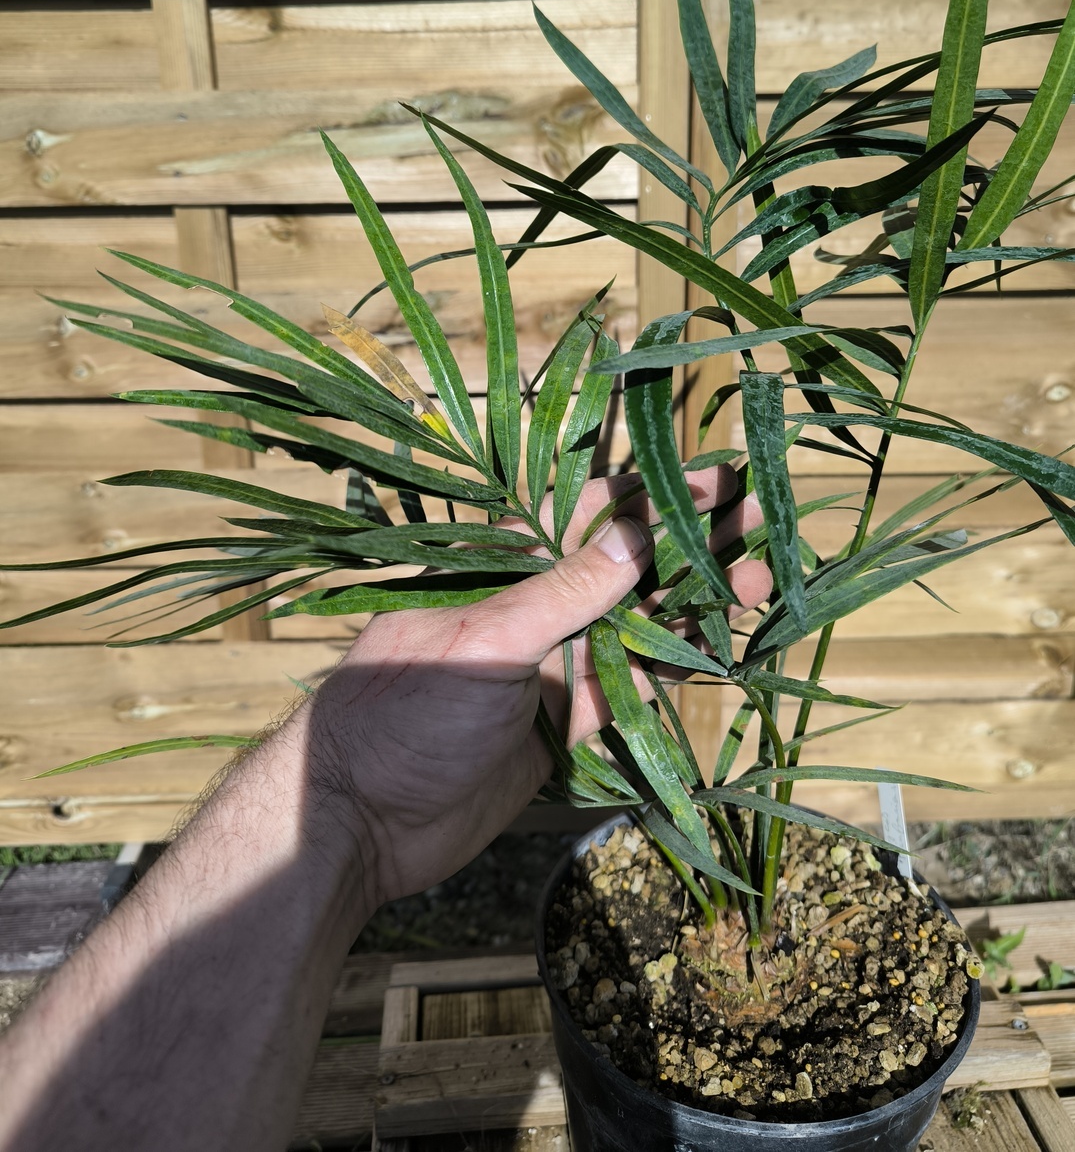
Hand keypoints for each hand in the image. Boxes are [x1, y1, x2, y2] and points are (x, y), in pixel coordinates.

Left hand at [312, 467, 771, 904]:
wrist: (361, 821)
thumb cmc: (403, 710)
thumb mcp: (488, 642)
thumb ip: (565, 594)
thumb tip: (640, 534)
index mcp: (506, 565)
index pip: (594, 512)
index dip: (659, 495)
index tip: (723, 480)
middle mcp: (536, 605)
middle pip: (629, 567)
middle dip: (695, 548)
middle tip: (764, 532)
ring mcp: (553, 663)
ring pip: (640, 626)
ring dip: (696, 607)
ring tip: (759, 588)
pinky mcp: (565, 721)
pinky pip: (631, 687)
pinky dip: (673, 669)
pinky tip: (720, 649)